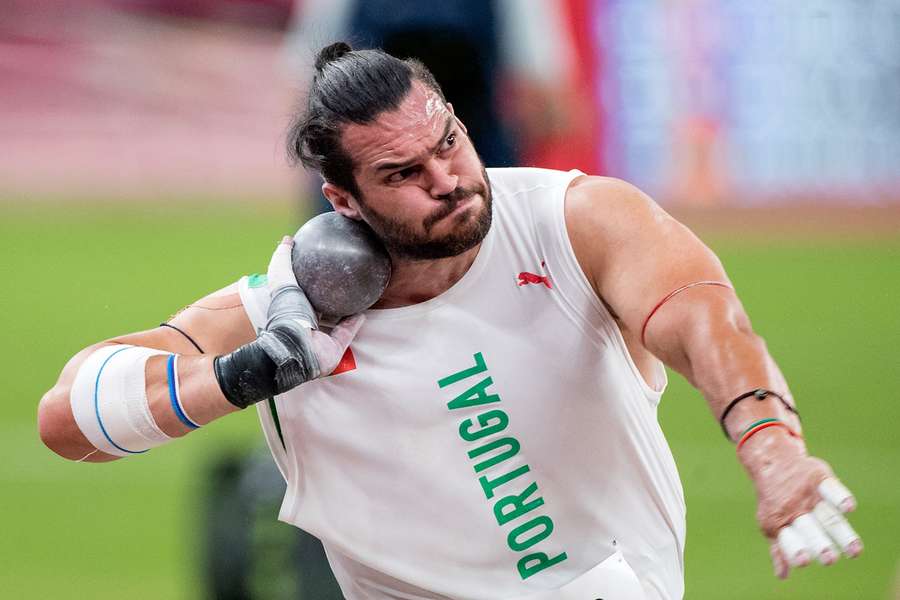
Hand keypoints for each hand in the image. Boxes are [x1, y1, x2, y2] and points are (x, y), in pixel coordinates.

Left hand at [264, 236, 364, 380]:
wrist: (297, 347)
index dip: (307, 278)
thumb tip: (286, 240)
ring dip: (345, 310)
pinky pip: (347, 332)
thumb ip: (282, 261)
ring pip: (335, 321)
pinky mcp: (334, 347)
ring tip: (358, 293)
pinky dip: (355, 322)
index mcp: (293, 309)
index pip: (299, 291)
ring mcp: (320, 337)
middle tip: (343, 277)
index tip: (318, 264)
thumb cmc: (287, 313)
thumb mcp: (282, 281)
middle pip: (318, 306)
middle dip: (328, 295)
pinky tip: (364, 310)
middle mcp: (306, 323)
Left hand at [738, 430, 862, 578]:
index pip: (788, 539)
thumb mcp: (772, 522)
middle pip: (810, 528)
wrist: (771, 461)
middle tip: (828, 559)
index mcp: (780, 522)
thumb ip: (780, 547)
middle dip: (819, 543)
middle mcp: (794, 509)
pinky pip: (830, 488)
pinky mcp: (818, 477)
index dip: (794, 550)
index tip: (804, 562)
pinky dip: (839, 497)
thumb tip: (783, 575)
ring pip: (827, 514)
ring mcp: (807, 494)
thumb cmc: (776, 500)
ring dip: (840, 532)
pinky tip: (849, 508)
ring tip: (854, 551)